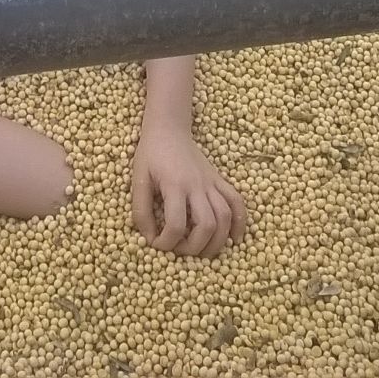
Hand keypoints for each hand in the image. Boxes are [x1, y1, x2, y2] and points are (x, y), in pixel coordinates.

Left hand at [132, 125, 246, 256]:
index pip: (176, 223)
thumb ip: (140, 210)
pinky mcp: (219, 180)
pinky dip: (240, 222)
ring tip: (201, 250)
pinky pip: (237, 202)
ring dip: (217, 241)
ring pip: (225, 217)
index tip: (157, 244)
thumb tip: (148, 239)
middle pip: (207, 224)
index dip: (166, 242)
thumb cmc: (151, 154)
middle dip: (194, 247)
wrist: (168, 129)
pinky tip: (234, 238)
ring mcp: (211, 183)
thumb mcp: (138, 179)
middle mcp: (197, 185)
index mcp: (174, 184)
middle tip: (179, 249)